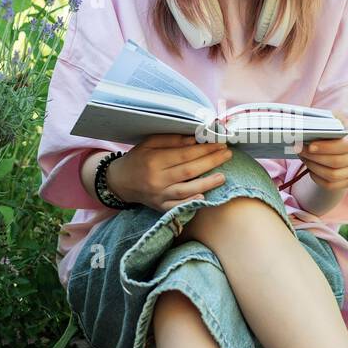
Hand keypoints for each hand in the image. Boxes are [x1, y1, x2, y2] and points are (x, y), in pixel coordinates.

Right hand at [107, 132, 233, 211]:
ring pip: (186, 190)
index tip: (219, 144)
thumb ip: (171, 140)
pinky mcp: (160, 207)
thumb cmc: (137, 159)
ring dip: (207, 183)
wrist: (120, 182)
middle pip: (189, 170)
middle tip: (227, 154)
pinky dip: (190, 203)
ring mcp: (159, 195)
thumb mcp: (149, 143)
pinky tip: (204, 198)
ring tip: (223, 176)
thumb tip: (194, 140)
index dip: (204, 149)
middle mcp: (157, 179)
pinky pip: (177, 207)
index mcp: (154, 160)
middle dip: (211, 161)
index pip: (184, 154)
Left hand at [299, 111, 347, 192]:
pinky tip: (310, 168)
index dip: (326, 147)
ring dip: (314, 167)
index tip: (310, 145)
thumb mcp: (335, 121)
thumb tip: (307, 123)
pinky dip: (317, 178)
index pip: (345, 145)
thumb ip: (326, 119)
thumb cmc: (336, 131)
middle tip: (299, 150)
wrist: (343, 148)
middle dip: (315, 157)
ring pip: (332, 175)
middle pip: (337, 162)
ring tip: (303, 158)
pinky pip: (330, 185)